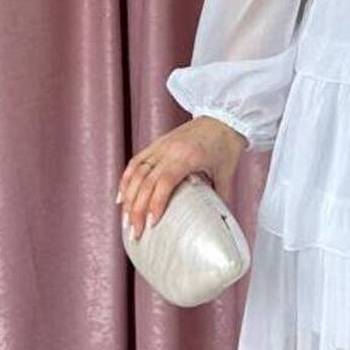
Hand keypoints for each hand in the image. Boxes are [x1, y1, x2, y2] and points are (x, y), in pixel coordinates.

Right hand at [116, 118, 244, 241]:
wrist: (224, 116)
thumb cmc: (226, 144)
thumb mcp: (227, 173)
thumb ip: (222, 198)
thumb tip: (220, 223)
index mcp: (187, 157)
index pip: (164, 182)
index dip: (155, 204)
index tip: (152, 224)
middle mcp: (169, 150)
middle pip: (145, 181)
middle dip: (137, 209)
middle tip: (136, 232)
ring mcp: (160, 146)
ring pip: (136, 172)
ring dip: (128, 197)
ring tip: (126, 220)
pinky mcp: (157, 144)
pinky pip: (135, 162)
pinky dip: (126, 180)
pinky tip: (122, 197)